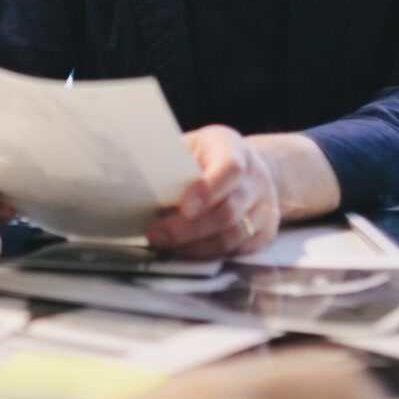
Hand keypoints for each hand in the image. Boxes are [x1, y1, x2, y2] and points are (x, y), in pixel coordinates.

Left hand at [147, 126, 281, 258]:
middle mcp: (256, 177)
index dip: (207, 192)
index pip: (229, 169)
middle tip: (157, 235)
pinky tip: (189, 249)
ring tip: (168, 245)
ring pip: (233, 236)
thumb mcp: (190, 146)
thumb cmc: (208, 156)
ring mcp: (266, 205)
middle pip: (228, 211)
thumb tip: (132, 183)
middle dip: (188, 229)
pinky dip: (211, 253)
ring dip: (196, 246)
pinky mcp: (267, 230)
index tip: (183, 209)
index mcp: (233, 148)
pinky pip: (239, 249)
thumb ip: (170, 162)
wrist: (251, 167)